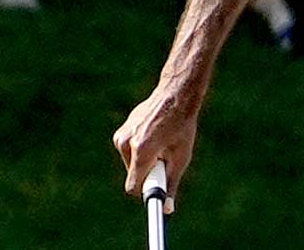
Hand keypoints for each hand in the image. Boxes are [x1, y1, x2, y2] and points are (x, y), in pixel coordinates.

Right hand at [113, 82, 200, 213]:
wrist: (175, 94)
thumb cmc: (182, 126)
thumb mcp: (181, 157)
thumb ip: (171, 184)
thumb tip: (167, 209)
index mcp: (141, 151)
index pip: (133, 187)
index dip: (146, 190)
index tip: (157, 187)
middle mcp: (126, 143)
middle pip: (133, 175)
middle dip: (149, 172)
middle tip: (165, 158)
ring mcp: (121, 136)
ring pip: (131, 164)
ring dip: (145, 160)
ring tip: (161, 143)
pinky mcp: (121, 131)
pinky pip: (129, 151)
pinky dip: (140, 150)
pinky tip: (154, 135)